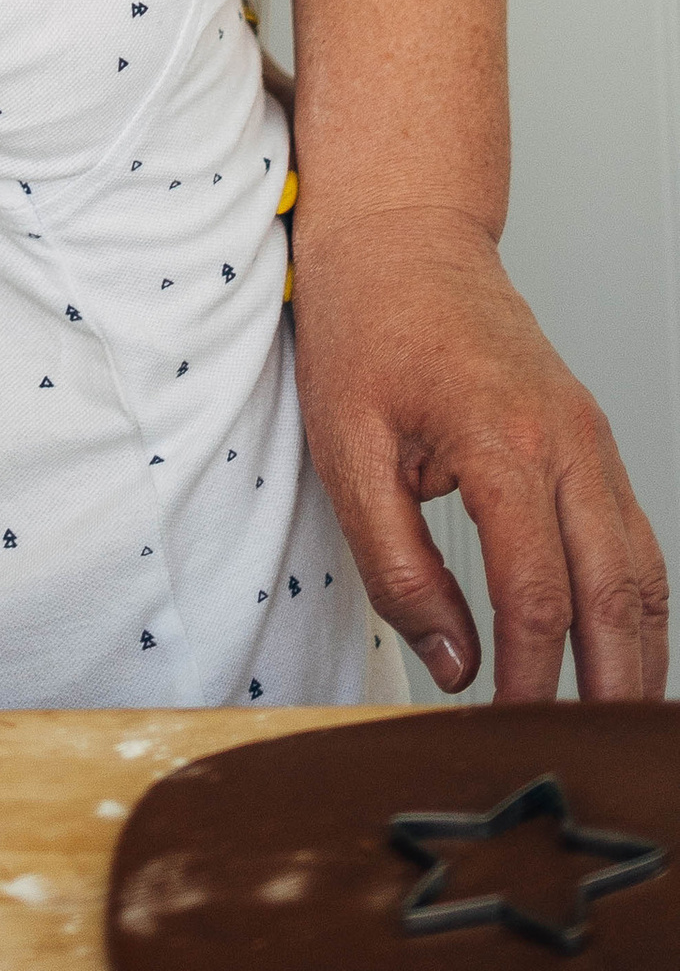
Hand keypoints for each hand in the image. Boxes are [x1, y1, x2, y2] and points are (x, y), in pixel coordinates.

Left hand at [292, 204, 668, 699]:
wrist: (402, 234)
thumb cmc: (364, 326)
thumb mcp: (346, 446)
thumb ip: (397, 564)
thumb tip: (454, 661)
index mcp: (502, 440)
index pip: (538, 595)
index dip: (530, 680)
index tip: (509, 732)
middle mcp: (568, 440)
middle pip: (617, 594)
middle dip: (609, 688)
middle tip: (582, 757)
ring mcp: (591, 437)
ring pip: (643, 571)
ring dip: (637, 656)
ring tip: (610, 727)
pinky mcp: (591, 439)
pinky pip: (634, 536)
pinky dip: (637, 604)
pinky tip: (619, 653)